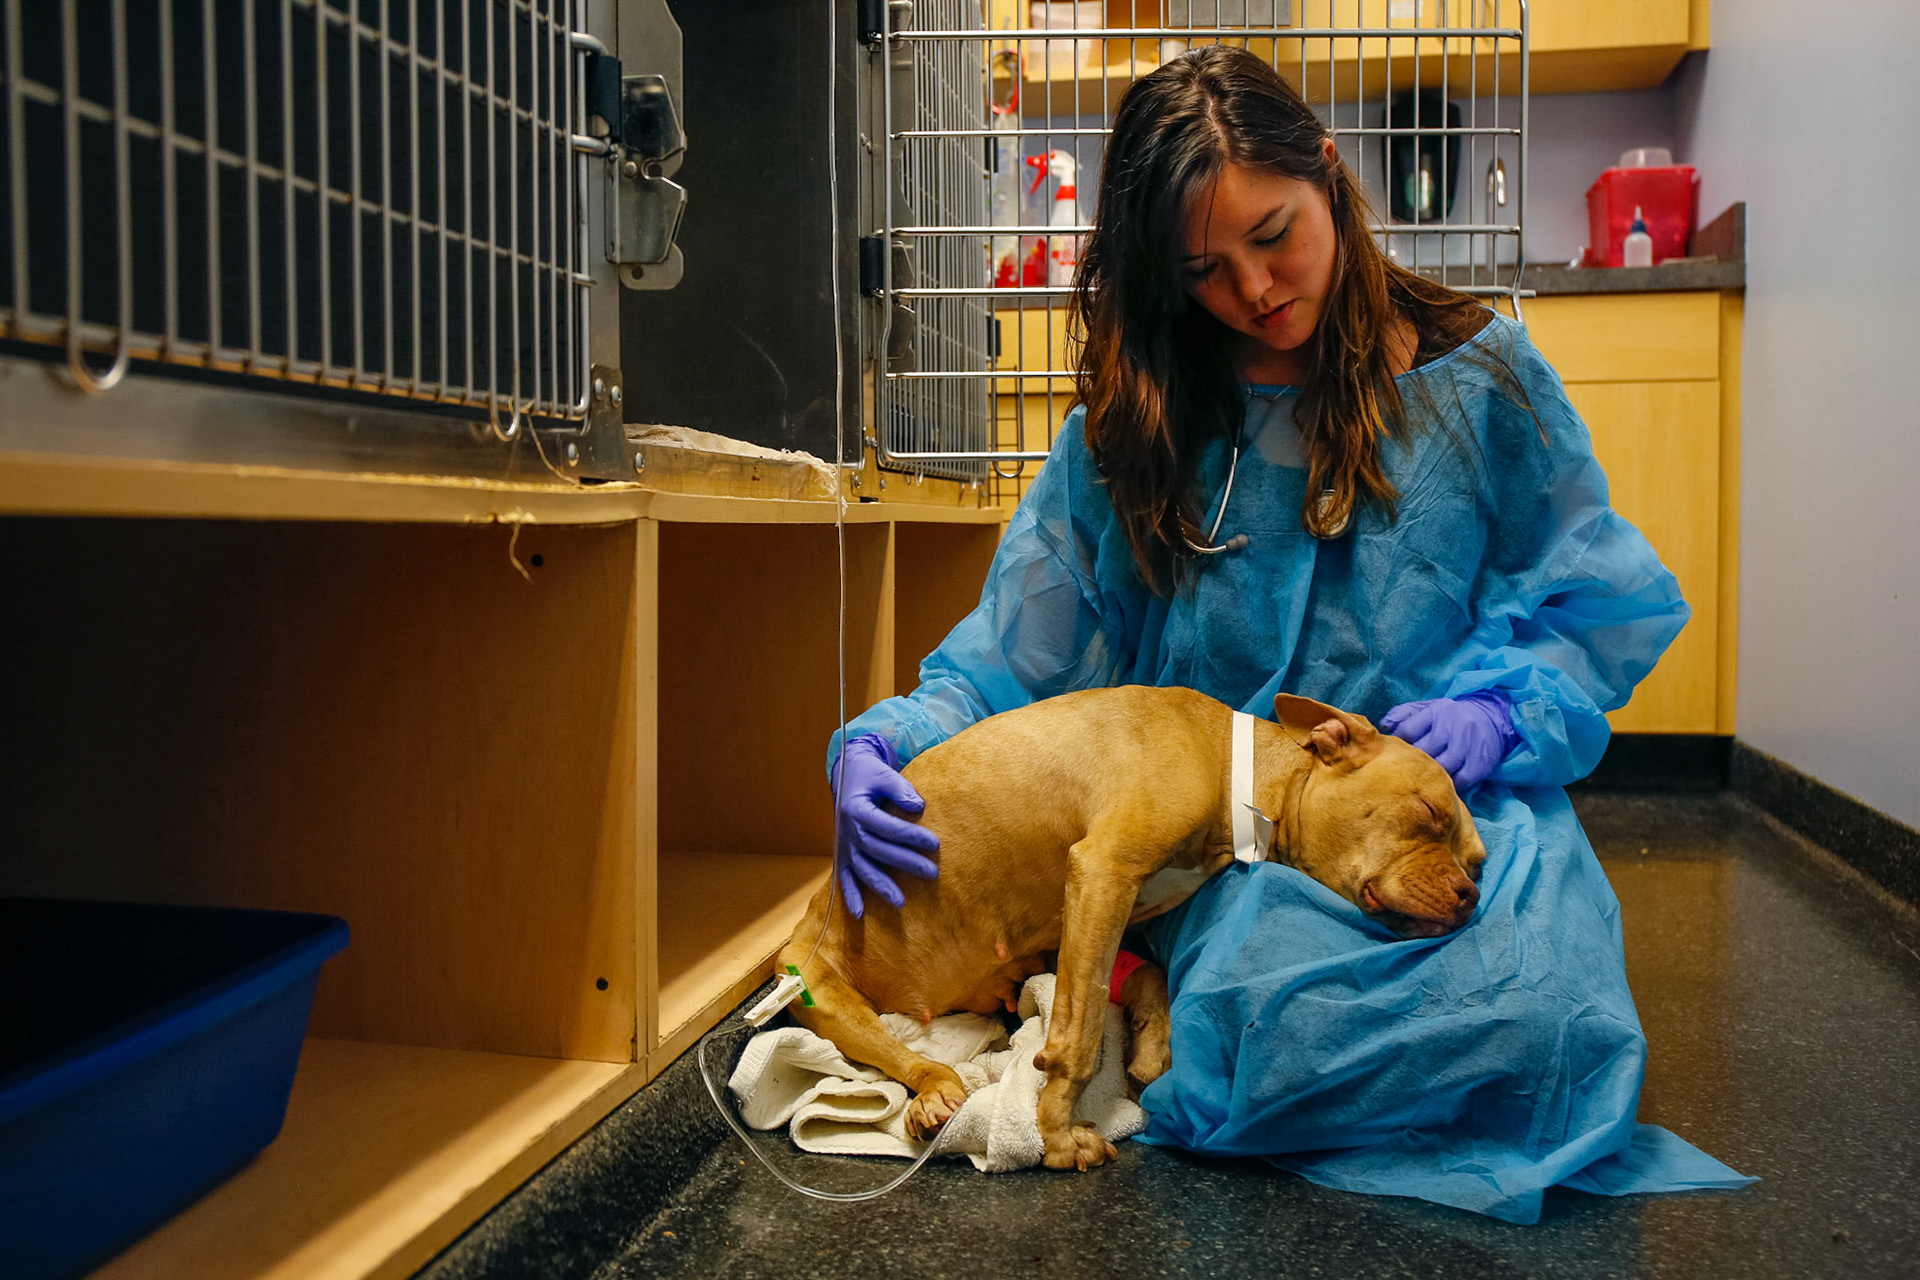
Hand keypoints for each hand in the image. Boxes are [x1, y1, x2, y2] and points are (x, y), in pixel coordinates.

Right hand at [831, 734, 939, 917]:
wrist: (845, 774)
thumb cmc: (869, 774)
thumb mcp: (883, 774)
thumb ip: (901, 789)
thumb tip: (919, 807)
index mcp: (856, 809)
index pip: (887, 827)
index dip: (911, 835)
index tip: (935, 843)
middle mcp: (847, 829)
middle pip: (878, 850)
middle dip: (905, 863)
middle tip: (932, 873)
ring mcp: (843, 844)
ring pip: (862, 868)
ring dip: (880, 887)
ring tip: (901, 903)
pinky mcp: (842, 853)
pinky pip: (844, 877)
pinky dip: (850, 896)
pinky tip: (860, 914)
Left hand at [1378, 691, 1517, 791]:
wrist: (1489, 717)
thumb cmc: (1449, 716)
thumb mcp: (1427, 708)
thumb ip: (1402, 714)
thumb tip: (1383, 726)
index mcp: (1435, 712)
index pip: (1407, 731)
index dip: (1398, 745)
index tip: (1394, 753)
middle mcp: (1452, 726)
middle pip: (1424, 751)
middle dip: (1412, 762)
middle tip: (1405, 771)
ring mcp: (1467, 744)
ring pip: (1442, 766)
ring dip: (1430, 775)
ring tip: (1422, 779)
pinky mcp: (1480, 761)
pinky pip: (1461, 779)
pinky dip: (1450, 784)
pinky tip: (1442, 783)